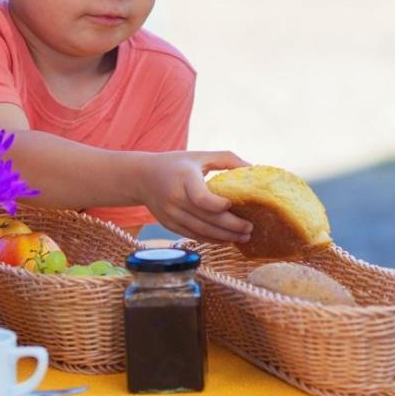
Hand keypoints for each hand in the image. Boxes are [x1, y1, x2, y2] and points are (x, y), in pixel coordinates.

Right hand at [135, 151, 252, 242]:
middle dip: (232, 226)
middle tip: (250, 228)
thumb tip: (252, 168)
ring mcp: (171, 215)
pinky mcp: (170, 225)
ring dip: (225, 237)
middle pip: (206, 219)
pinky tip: (227, 239)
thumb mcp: (199, 156)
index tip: (232, 204)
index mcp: (183, 178)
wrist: (142, 178)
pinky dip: (212, 239)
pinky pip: (194, 236)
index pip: (201, 198)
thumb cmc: (176, 164)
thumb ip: (226, 159)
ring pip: (201, 231)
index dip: (218, 205)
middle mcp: (175, 199)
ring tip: (244, 236)